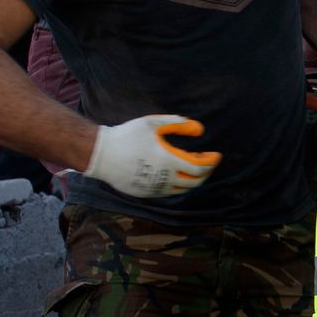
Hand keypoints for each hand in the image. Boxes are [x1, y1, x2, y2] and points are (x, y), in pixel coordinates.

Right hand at [85, 115, 221, 197]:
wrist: (100, 154)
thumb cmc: (127, 135)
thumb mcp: (153, 123)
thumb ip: (178, 123)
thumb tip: (200, 129)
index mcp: (168, 162)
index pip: (199, 168)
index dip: (211, 162)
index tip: (216, 155)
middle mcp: (163, 179)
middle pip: (195, 182)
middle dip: (206, 172)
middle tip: (208, 161)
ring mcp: (153, 189)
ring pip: (182, 189)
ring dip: (192, 179)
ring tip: (193, 164)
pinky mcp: (144, 194)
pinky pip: (168, 192)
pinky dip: (178, 183)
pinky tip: (176, 172)